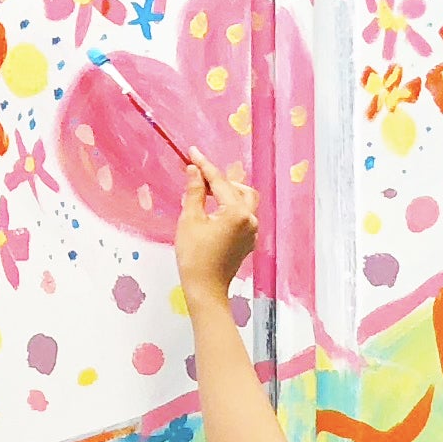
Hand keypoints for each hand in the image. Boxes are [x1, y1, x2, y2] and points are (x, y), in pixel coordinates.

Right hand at [175, 162, 259, 300]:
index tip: (192, 152)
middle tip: (198, 178)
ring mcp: (252, 231)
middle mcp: (250, 219)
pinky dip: (230, 207)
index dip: (204, 165)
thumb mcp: (189, 220)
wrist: (205, 289)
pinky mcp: (248, 240)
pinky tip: (213, 211)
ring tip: (205, 194)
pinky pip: (242, 215)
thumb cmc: (194, 257)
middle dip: (220, 180)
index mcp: (237, 212)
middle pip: (240, 188)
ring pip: (244, 201)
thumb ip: (195, 192)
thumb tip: (194, 171)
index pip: (220, 181)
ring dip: (227, 193)